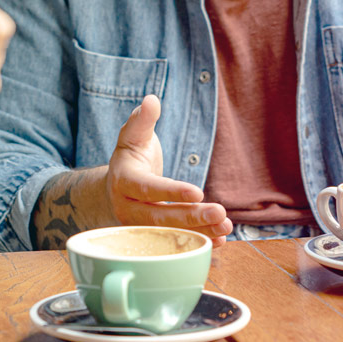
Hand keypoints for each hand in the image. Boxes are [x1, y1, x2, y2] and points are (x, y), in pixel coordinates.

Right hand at [107, 95, 232, 245]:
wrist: (116, 186)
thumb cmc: (131, 156)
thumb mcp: (133, 135)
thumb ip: (142, 120)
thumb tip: (151, 100)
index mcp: (123, 180)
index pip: (146, 188)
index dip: (171, 191)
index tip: (198, 192)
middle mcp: (127, 207)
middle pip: (159, 217)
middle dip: (191, 217)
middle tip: (220, 213)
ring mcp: (138, 226)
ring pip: (168, 233)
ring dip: (199, 231)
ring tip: (226, 226)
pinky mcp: (152, 237)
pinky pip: (174, 241)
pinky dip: (198, 240)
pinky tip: (220, 239)